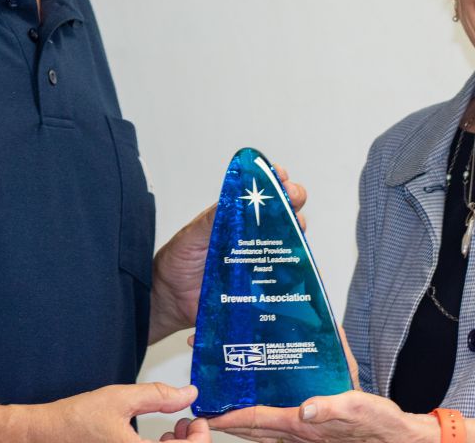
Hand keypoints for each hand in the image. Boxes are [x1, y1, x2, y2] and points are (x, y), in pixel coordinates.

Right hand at [17, 382, 205, 442]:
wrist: (45, 435)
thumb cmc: (75, 420)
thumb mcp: (120, 399)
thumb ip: (158, 395)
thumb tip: (188, 394)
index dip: (201, 437)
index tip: (198, 420)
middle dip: (190, 442)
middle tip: (186, 422)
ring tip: (170, 427)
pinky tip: (155, 436)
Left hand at [151, 165, 306, 343]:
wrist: (170, 299)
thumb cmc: (177, 264)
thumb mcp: (191, 236)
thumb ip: (211, 219)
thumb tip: (232, 198)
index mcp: (234, 218)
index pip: (260, 194)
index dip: (274, 181)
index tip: (281, 175)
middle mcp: (250, 237)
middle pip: (282, 213)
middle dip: (293, 200)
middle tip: (293, 197)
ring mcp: (257, 260)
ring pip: (289, 241)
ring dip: (298, 232)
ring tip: (297, 229)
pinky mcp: (260, 286)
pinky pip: (285, 278)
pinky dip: (300, 273)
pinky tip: (304, 269)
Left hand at [207, 391, 432, 442]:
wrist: (397, 438)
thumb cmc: (379, 424)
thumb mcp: (359, 407)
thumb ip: (332, 407)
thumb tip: (306, 408)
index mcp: (302, 425)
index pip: (256, 419)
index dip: (229, 416)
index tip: (206, 412)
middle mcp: (298, 432)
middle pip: (251, 427)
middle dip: (225, 419)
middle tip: (202, 409)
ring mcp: (303, 435)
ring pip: (260, 431)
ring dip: (239, 422)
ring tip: (219, 410)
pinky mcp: (311, 433)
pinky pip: (276, 430)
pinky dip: (259, 423)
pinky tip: (256, 413)